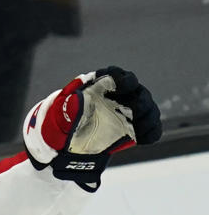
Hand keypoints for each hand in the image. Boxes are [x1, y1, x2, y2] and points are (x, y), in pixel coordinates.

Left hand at [23, 66, 161, 191]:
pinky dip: (149, 133)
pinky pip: (150, 129)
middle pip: (139, 94)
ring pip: (148, 111)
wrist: (73, 137)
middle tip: (134, 111)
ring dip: (147, 118)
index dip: (123, 80)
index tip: (122, 86)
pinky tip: (140, 138)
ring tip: (137, 128)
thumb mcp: (65, 110)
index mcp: (104, 84)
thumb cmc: (69, 117)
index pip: (118, 76)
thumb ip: (71, 105)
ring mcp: (132, 111)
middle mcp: (123, 95)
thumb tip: (74, 101)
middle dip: (140, 102)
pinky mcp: (136, 128)